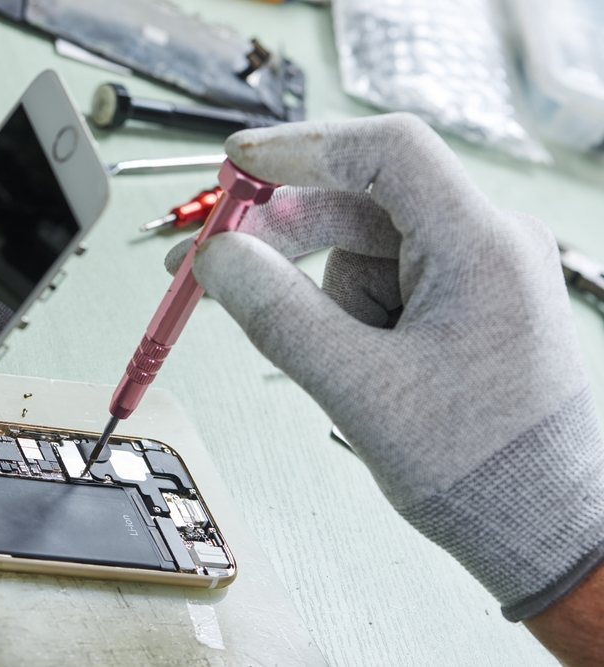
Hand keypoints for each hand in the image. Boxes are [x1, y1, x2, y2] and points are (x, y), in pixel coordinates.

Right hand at [170, 114, 603, 622]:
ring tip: (330, 367)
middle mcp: (483, 244)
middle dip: (279, 233)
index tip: (233, 168)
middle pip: (359, 200)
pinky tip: (347, 365)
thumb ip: (278, 315)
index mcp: (480, 247)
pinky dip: (339, 314)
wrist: (543, 525)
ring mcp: (472, 272)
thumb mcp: (359, 389)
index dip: (302, 148)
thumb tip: (216, 259)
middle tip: (206, 265)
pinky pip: (376, 282)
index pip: (387, 151)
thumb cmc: (482, 467)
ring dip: (316, 294)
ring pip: (358, 248)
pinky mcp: (457, 301)